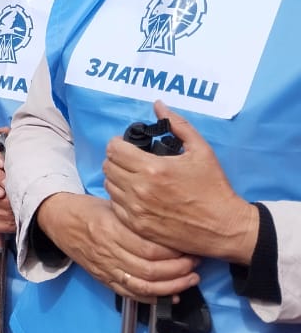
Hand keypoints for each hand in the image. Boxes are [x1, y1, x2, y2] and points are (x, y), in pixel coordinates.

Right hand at [36, 191, 200, 300]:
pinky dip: (153, 298)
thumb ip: (137, 217)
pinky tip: (171, 295)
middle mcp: (107, 252)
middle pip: (150, 269)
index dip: (174, 251)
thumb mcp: (112, 205)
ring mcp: (105, 268)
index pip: (149, 248)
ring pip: (143, 285)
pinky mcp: (103, 279)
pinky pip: (130, 294)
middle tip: (197, 262)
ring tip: (191, 279)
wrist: (58, 220)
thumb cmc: (89, 209)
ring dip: (171, 286)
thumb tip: (170, 225)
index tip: (191, 245)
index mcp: (110, 229)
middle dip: (179, 269)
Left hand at [103, 102, 257, 263]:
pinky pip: (115, 206)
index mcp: (153, 168)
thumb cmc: (214, 187)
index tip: (127, 145)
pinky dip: (120, 197)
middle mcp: (140, 189)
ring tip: (133, 176)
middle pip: (108, 166)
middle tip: (130, 160)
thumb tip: (158, 104)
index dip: (118, 143)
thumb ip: (178, 125)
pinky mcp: (138, 226)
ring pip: (109, 186)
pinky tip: (135, 195)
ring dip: (117, 177)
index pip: (114, 149)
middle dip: (116, 158)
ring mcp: (137, 210)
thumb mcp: (201, 150)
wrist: (225, 227)